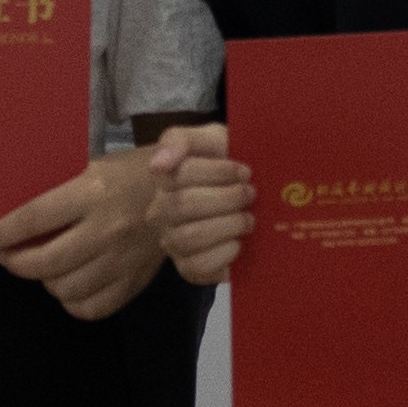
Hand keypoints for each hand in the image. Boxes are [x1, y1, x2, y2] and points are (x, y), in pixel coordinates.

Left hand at [0, 147, 176, 323]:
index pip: (33, 219)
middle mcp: (106, 228)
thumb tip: (18, 223)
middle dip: (16, 262)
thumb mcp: (94, 168)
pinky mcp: (135, 281)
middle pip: (45, 261)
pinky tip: (69, 285)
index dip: (1, 235)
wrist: (188, 191)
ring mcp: (122, 259)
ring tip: (44, 268)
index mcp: (93, 191)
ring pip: (65, 288)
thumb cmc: (133, 173)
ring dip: (45, 281)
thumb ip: (60, 195)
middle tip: (9, 257)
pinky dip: (73, 302)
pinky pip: (92, 308)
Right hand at [146, 124, 252, 286]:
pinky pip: (198, 268)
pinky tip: (238, 244)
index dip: (220, 172)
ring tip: (248, 220)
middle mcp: (161, 212)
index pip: (183, 173)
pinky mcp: (186, 268)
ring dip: (228, 226)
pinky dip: (224, 256)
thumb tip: (157, 166)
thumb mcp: (209, 138)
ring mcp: (171, 241)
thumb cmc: (221, 163)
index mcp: (165, 178)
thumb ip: (181, 140)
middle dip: (227, 198)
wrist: (237, 194)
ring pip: (190, 237)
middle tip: (250, 194)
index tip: (245, 171)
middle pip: (186, 205)